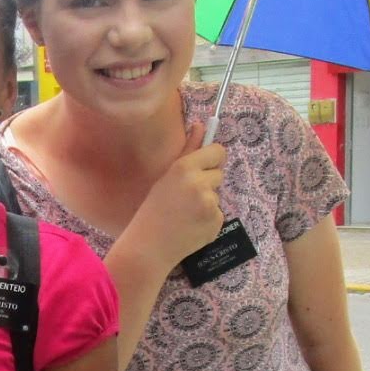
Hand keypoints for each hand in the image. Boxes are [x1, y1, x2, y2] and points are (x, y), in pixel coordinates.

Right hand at [119, 118, 225, 270]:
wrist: (150, 246)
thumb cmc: (154, 208)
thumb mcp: (166, 175)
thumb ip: (188, 149)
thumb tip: (201, 124)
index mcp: (185, 168)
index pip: (218, 152)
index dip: (212, 159)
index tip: (203, 167)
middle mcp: (200, 183)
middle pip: (219, 173)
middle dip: (207, 182)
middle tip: (186, 196)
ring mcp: (211, 204)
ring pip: (217, 195)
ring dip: (207, 202)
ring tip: (186, 214)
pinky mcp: (217, 222)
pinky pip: (218, 214)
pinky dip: (208, 219)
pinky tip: (191, 226)